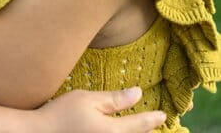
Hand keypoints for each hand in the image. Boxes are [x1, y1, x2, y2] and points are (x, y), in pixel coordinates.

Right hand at [36, 87, 165, 132]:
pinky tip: (119, 131)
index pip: (141, 125)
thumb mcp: (87, 100)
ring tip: (143, 130)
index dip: (153, 119)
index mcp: (113, 131)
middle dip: (148, 131)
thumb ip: (114, 99)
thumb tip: (138, 93)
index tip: (162, 114)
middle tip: (157, 125)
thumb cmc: (61, 114)